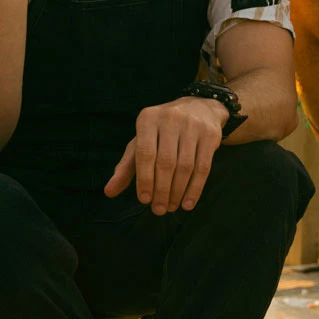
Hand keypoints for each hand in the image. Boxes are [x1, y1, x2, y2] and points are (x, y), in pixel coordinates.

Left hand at [103, 97, 227, 214]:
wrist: (199, 109)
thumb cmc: (162, 131)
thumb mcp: (141, 142)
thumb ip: (126, 167)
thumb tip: (109, 192)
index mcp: (148, 118)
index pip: (145, 153)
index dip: (145, 179)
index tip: (144, 200)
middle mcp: (170, 119)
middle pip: (166, 162)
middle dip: (162, 190)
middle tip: (159, 210)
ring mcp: (193, 126)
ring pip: (185, 166)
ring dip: (177, 192)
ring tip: (171, 207)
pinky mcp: (210, 135)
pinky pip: (203, 167)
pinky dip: (195, 189)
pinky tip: (187, 203)